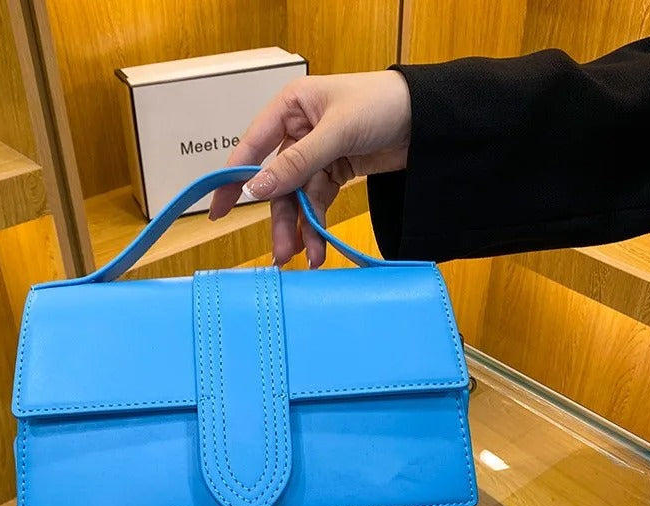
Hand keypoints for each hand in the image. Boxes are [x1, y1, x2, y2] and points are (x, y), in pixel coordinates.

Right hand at [208, 71, 410, 267]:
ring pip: (298, 198)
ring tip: (309, 258)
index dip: (234, 180)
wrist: (431, 118)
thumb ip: (296, 163)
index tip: (218, 211)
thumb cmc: (384, 104)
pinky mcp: (335, 171)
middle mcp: (298, 130)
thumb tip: (256, 190)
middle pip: (277, 183)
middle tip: (281, 253)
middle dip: (281, 219)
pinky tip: (320, 246)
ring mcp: (316, 153)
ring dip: (301, 228)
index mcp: (290, 107)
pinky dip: (318, 224)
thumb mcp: (337, 132)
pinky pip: (318, 202)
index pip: (252, 147)